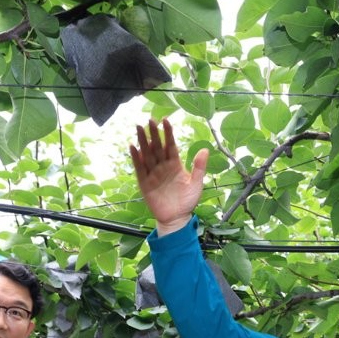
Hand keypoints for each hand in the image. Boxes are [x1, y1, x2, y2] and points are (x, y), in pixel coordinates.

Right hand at [130, 118, 208, 235]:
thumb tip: (205, 150)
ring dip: (143, 141)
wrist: (177, 218)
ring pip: (147, 154)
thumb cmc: (187, 201)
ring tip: (139, 128)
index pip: (170, 145)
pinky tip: (133, 147)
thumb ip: (199, 167)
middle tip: (150, 119)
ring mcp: (153, 174)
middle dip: (154, 133)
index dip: (168, 133)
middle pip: (157, 147)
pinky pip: (139, 169)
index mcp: (175, 164)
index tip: (166, 120)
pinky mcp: (145, 183)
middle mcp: (163, 166)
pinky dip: (136, 158)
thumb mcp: (197, 184)